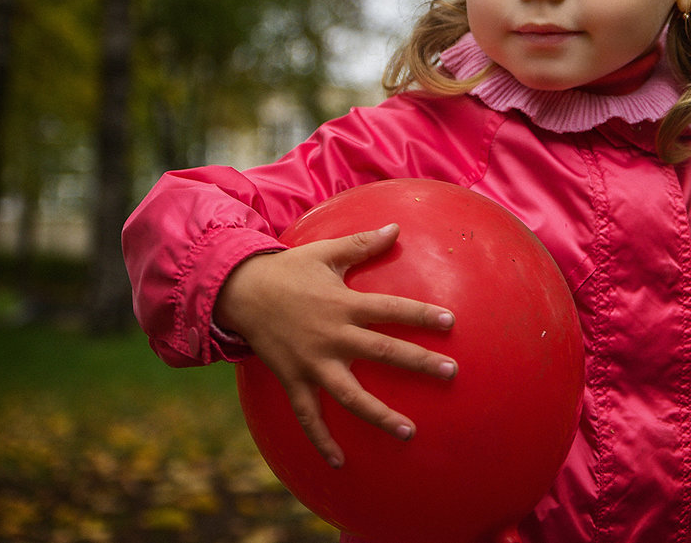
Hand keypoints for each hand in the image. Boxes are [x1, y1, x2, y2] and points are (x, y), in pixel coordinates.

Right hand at [214, 223, 456, 467]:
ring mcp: (312, 362)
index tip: (450, 323)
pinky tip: (339, 463)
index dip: (421, 315)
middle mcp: (332, 336)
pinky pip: (308, 416)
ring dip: (380, 415)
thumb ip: (362, 244)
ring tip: (410, 431)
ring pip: (351, 395)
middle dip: (418, 363)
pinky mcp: (293, 379)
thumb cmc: (288, 269)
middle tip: (450, 373)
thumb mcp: (325, 252)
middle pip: (382, 352)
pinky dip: (321, 441)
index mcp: (344, 304)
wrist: (240, 291)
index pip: (391, 310)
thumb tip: (396, 227)